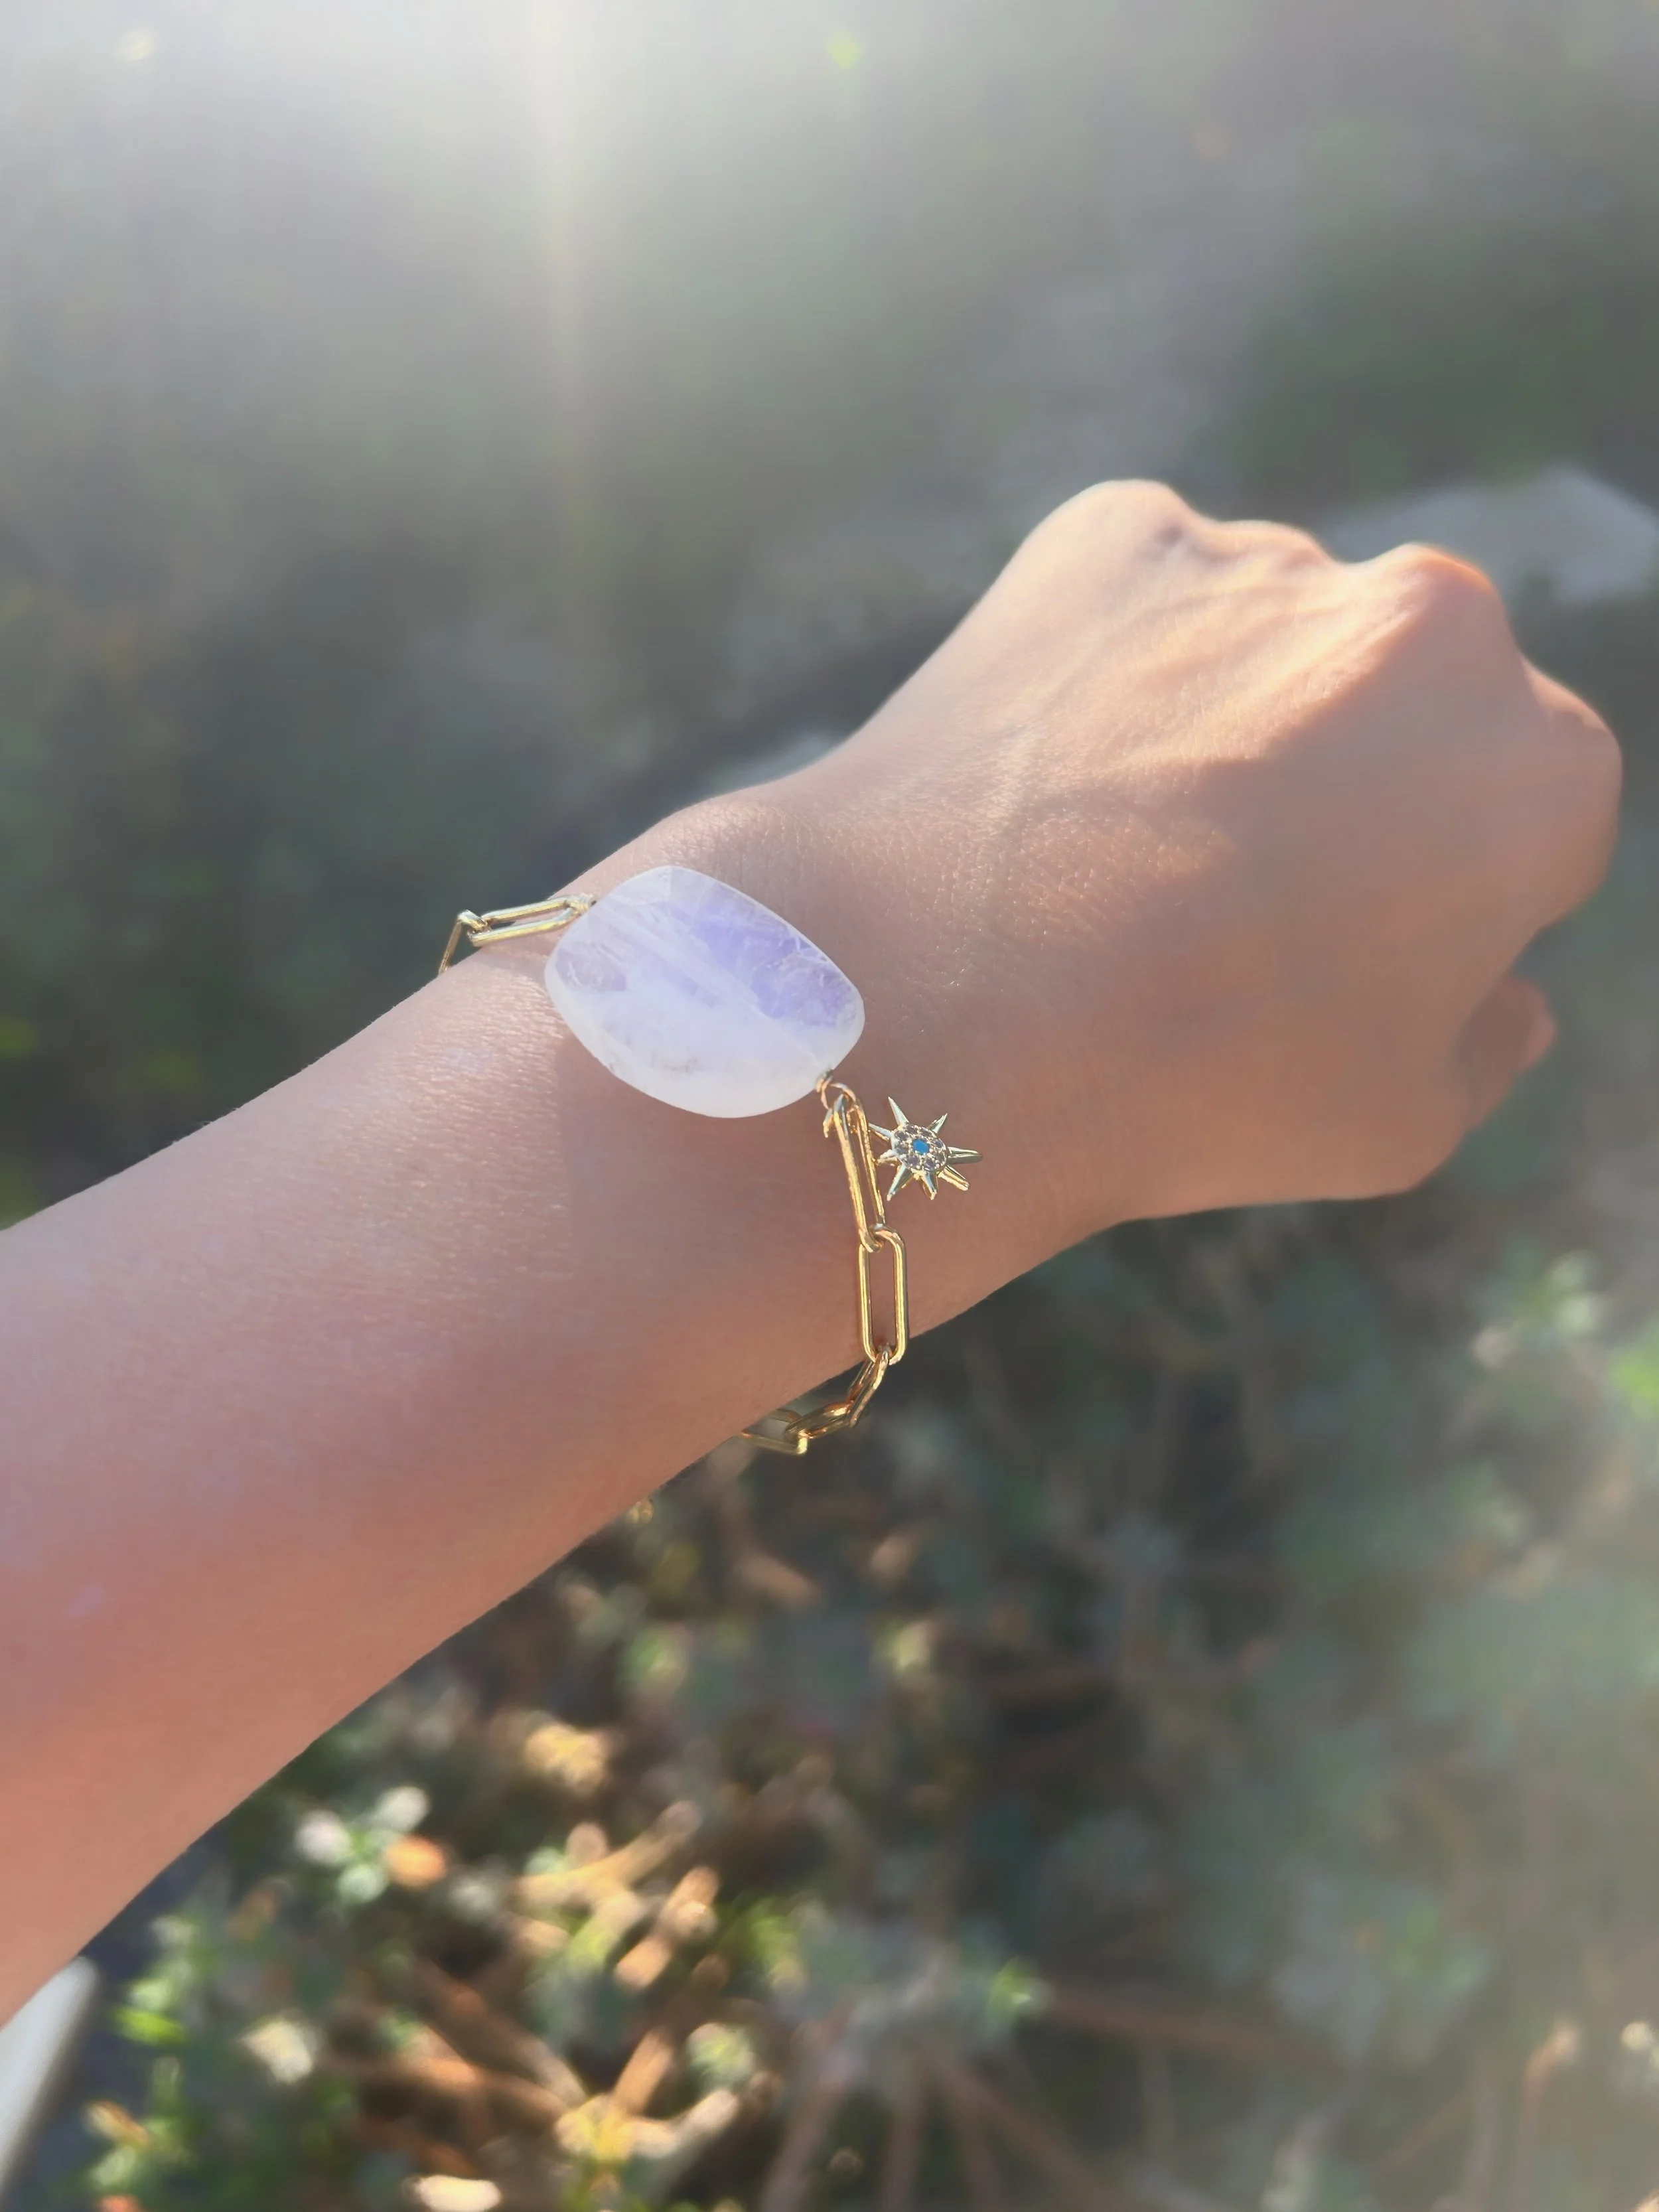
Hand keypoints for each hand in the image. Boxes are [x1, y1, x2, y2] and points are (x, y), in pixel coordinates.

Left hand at [710, 480, 1619, 1247]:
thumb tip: (1513, 997)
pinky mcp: (1118, 529)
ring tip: (1113, 843)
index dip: (1441, 895)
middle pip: (1413, 703)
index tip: (1341, 949)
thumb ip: (1488, 1045)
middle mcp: (1436, 623)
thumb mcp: (1396, 1126)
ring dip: (1230, 712)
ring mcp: (1267, 558)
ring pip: (1275, 641)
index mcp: (1538, 768)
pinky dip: (1111, 666)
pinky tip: (1050, 773)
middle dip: (1352, 778)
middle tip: (1230, 889)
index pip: (1529, 816)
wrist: (941, 1002)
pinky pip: (1145, 599)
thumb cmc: (1190, 1085)